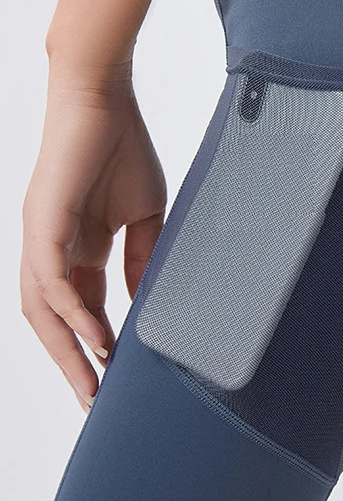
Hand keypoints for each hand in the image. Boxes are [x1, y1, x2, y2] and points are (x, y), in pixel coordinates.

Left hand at [20, 66, 166, 412]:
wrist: (103, 99)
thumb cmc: (122, 149)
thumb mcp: (143, 216)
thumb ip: (139, 258)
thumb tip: (143, 300)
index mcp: (76, 248)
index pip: (82, 310)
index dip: (96, 346)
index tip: (117, 379)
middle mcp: (51, 250)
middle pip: (54, 322)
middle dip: (73, 364)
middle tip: (95, 402)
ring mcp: (41, 239)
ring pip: (43, 311)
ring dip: (66, 351)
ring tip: (91, 385)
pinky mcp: (41, 224)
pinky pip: (51, 282)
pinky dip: (73, 314)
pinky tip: (96, 339)